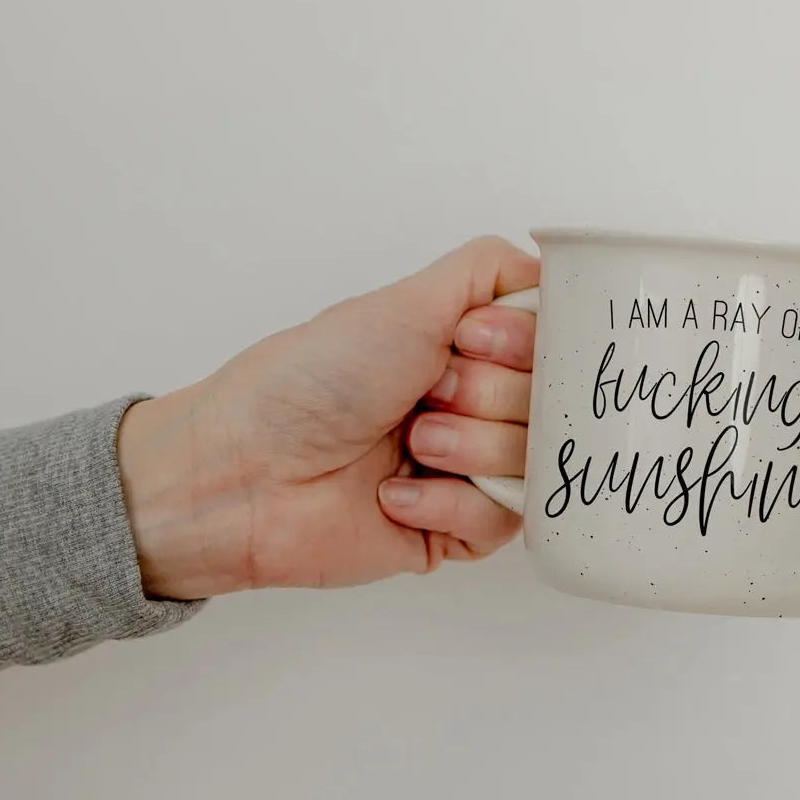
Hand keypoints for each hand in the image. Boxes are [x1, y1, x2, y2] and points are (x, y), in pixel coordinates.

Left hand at [116, 236, 538, 598]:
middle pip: (551, 403)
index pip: (553, 344)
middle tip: (424, 396)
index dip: (522, 345)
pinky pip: (500, 522)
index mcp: (465, 350)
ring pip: (533, 462)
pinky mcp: (452, 531)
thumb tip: (548, 268)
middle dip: (485, 395)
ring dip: (466, 449)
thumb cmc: (309, 381)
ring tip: (408, 446)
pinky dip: (446, 504)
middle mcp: (472, 407)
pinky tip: (391, 495)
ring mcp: (465, 471)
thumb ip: (487, 272)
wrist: (245, 472)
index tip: (469, 341)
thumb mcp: (404, 302)